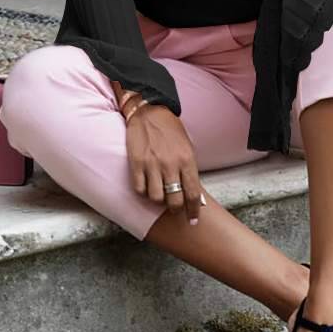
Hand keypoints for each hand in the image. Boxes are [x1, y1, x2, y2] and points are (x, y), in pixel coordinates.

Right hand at [124, 103, 205, 224]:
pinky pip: (139, 189)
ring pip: (155, 198)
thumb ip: (190, 170)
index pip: (193, 193)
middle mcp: (170, 164)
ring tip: (158, 192)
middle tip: (174, 208)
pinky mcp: (136, 163)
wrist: (149, 112)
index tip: (192, 219)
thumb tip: (196, 195)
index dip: (193, 210)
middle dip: (175, 209)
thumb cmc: (171, 130)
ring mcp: (152, 164)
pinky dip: (143, 191)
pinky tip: (146, 185)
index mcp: (187, 160)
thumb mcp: (187, 148)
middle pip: (174, 200)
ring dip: (157, 199)